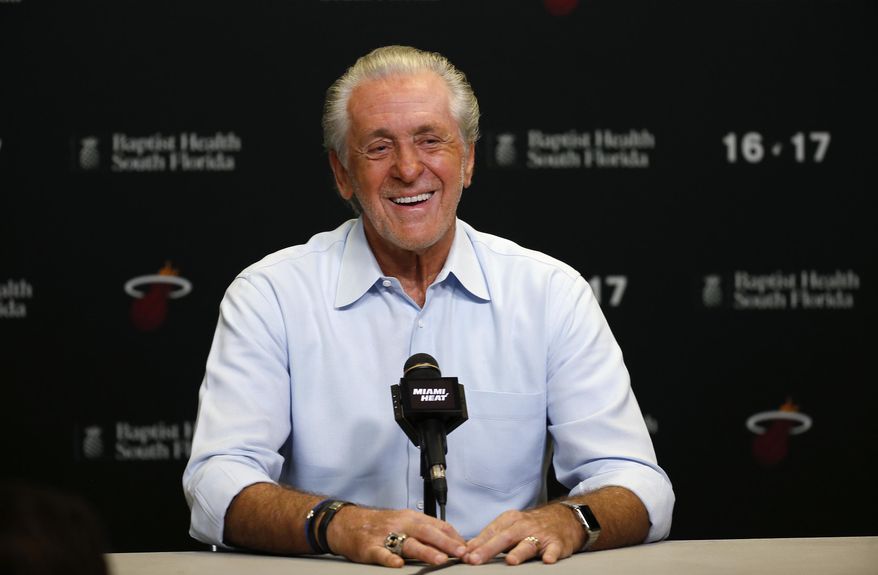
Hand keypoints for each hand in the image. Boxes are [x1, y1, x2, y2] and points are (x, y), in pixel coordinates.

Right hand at [327, 506, 466, 567]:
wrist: (347, 522)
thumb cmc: (380, 524)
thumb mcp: (404, 521)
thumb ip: (425, 530)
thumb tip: (451, 541)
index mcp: (411, 517)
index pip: (438, 525)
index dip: (454, 537)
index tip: (469, 548)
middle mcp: (401, 524)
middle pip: (428, 533)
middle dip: (447, 543)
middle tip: (462, 553)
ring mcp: (385, 535)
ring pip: (409, 543)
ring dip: (426, 551)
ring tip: (440, 560)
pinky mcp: (369, 547)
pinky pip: (381, 554)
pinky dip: (390, 559)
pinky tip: (398, 565)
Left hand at [462, 504, 583, 565]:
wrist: (564, 518)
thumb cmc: (532, 525)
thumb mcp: (510, 526)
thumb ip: (491, 537)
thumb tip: (468, 549)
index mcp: (510, 520)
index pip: (490, 532)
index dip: (476, 544)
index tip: (464, 555)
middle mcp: (523, 526)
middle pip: (504, 537)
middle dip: (488, 549)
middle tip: (475, 559)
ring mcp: (541, 534)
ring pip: (528, 543)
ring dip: (519, 552)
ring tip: (510, 560)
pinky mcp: (557, 543)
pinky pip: (554, 549)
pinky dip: (551, 554)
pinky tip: (547, 560)